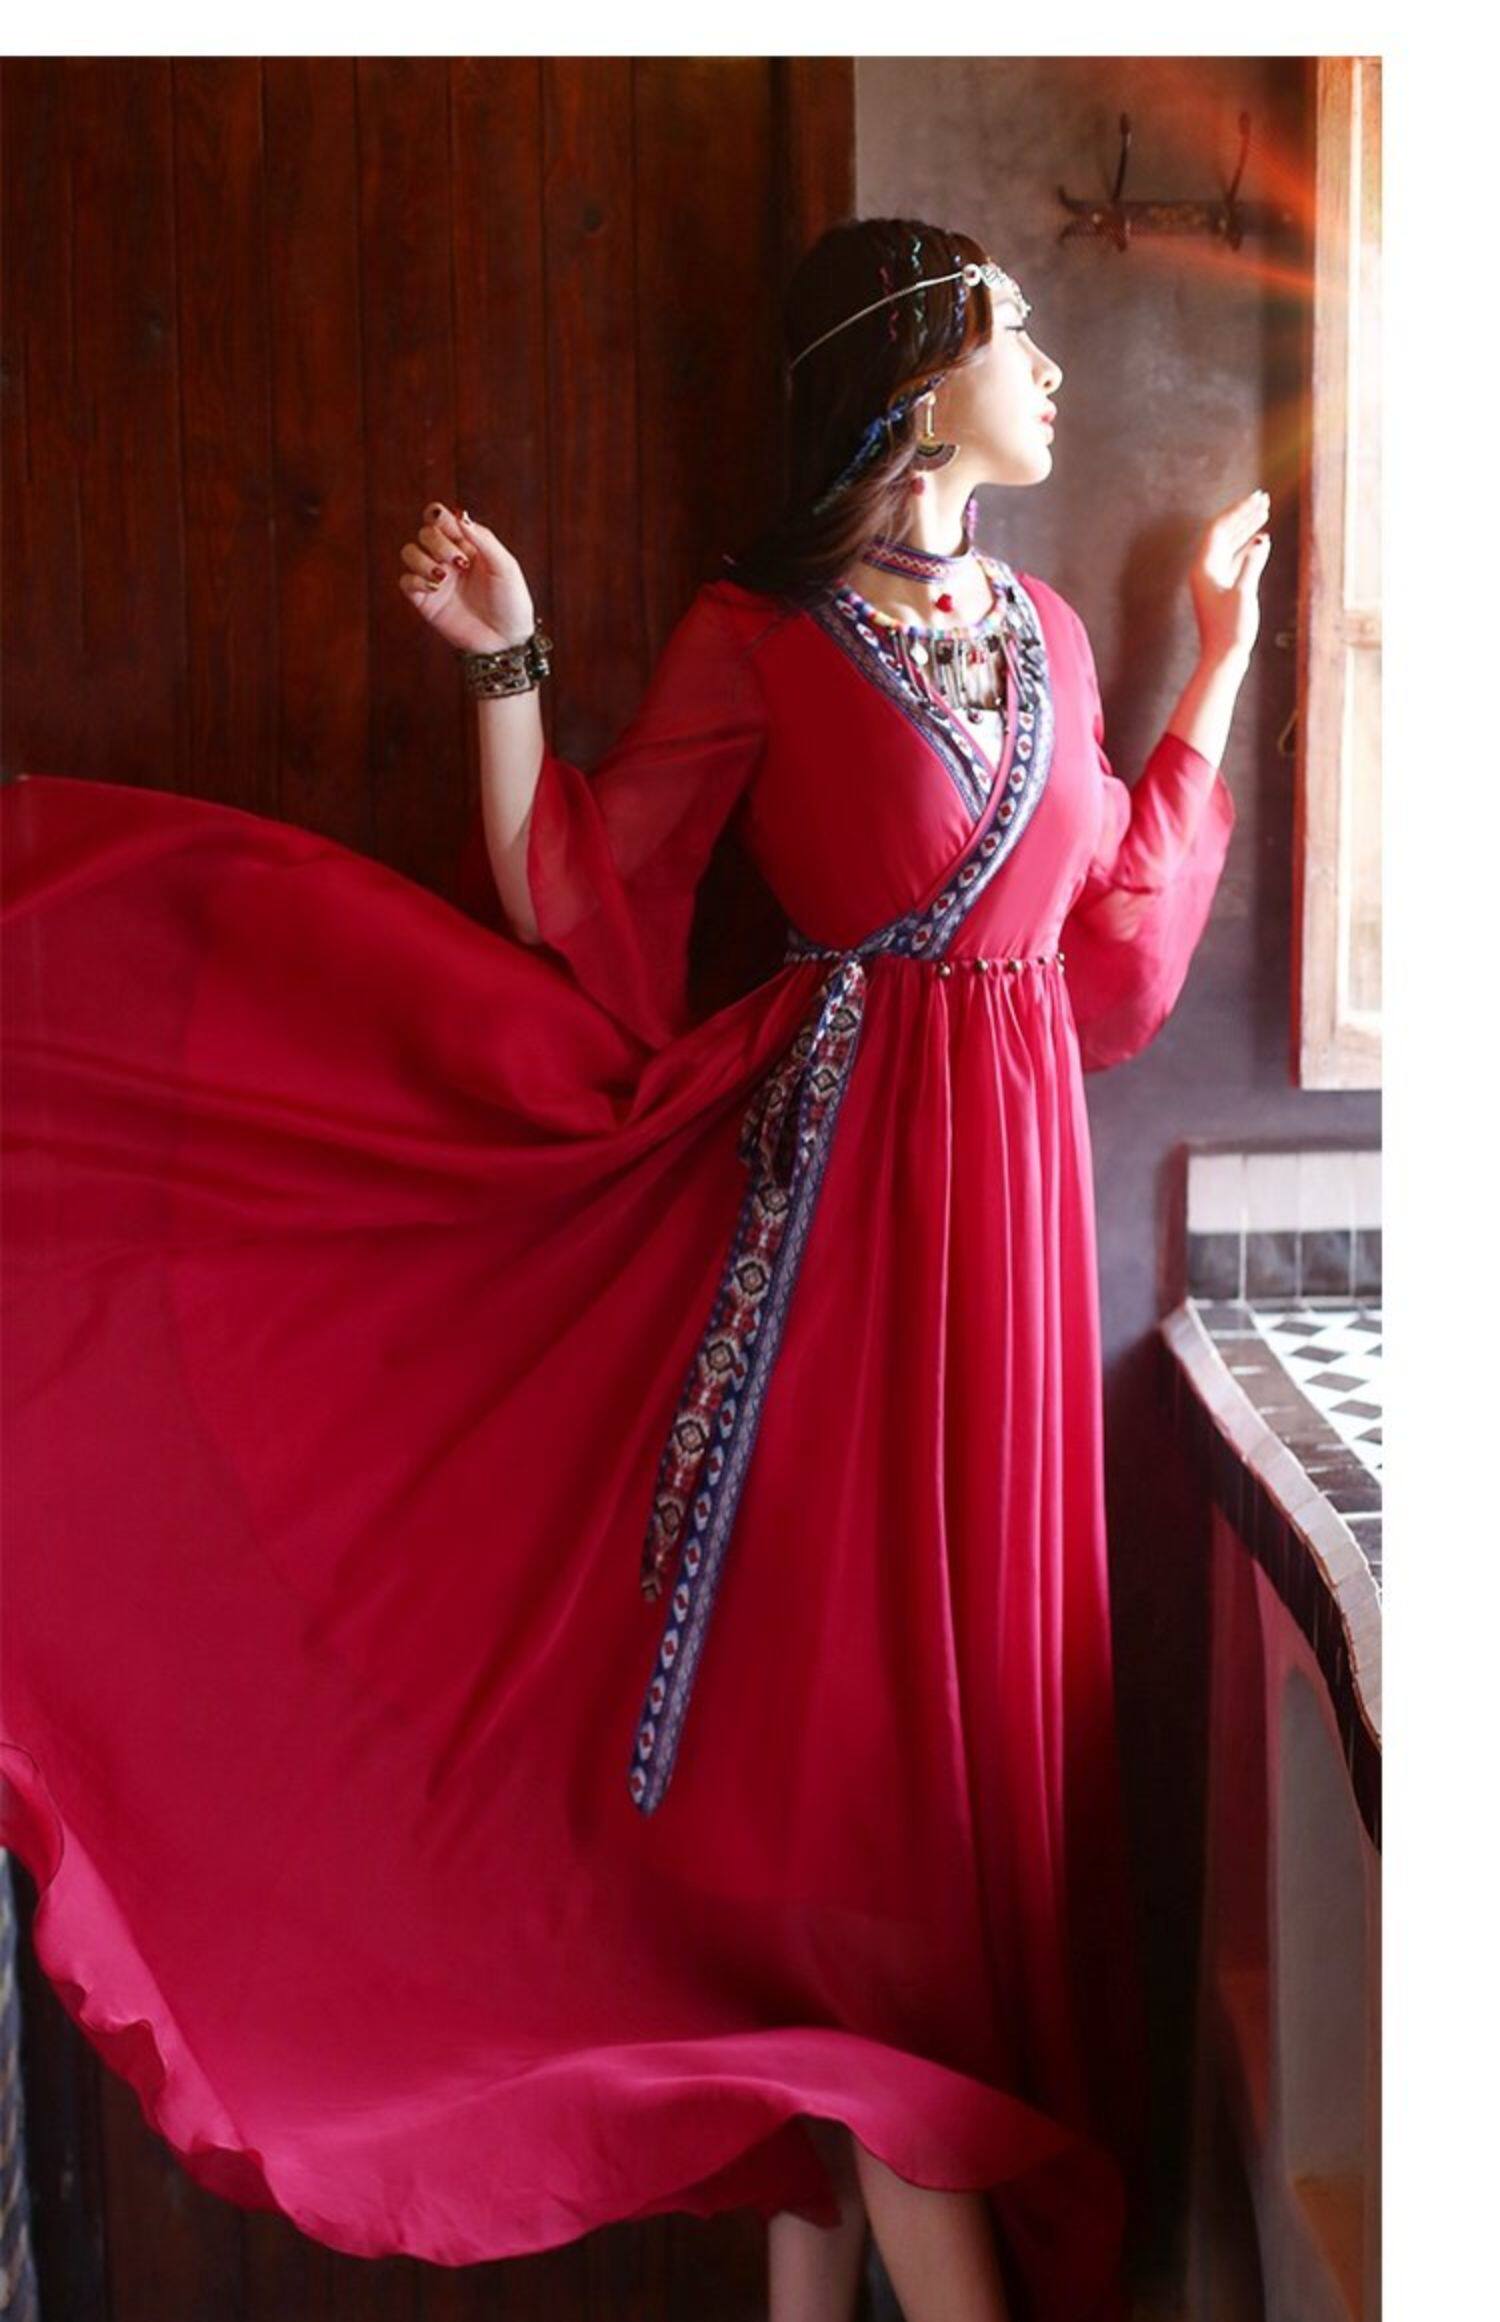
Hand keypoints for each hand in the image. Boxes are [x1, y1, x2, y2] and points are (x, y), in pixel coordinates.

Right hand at [397, 502, 536, 654]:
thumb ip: (483, 538)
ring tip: (443, 576)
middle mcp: (448, 559)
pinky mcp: (425, 601)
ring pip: (409, 552)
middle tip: (460, 563)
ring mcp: (435, 579)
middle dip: (438, 543)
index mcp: (467, 545)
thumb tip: (460, 514)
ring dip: (423, 559)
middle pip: (425, 533)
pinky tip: (435, 587)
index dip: (437, 515)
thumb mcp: (505, 566)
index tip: (445, 522)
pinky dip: (416, 579)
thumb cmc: (512, 602)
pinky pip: (406, 581)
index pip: (440, 518)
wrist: (507, 641)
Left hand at [1187, 488, 1271, 664]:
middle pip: (1223, 532)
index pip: (1219, 528)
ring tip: (1264, 511)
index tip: (1258, 498)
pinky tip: (1261, 538)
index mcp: (1203, 568)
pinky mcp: (1222, 588)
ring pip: (1230, 544)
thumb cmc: (1231, 630)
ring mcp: (1213, 578)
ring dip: (1246, 527)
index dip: (1239, 510)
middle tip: (1263, 497)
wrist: (1223, 657)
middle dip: (1243, 514)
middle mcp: (1205, 569)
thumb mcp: (1243, 595)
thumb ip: (1252, 565)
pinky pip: (1234, 559)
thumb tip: (1261, 539)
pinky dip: (1247, 547)